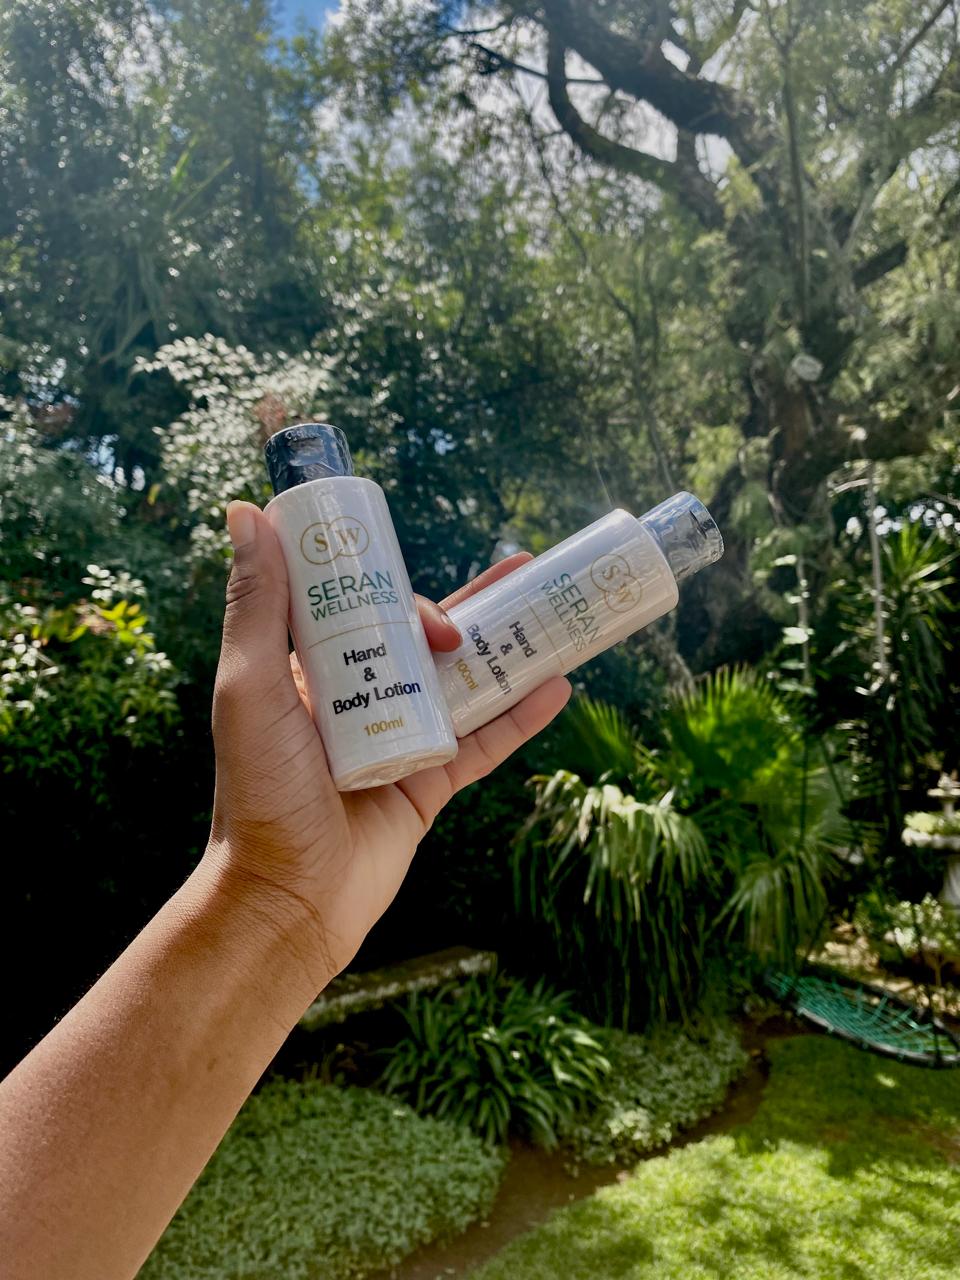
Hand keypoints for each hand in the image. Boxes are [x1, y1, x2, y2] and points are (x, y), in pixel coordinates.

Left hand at [203, 501, 570, 988]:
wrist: (289, 897)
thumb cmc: (259, 792)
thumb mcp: (250, 688)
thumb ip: (256, 606)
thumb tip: (246, 510)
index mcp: (313, 671)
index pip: (363, 603)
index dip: (396, 575)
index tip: (418, 558)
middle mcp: (359, 699)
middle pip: (426, 637)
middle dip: (474, 602)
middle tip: (523, 566)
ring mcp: (400, 739)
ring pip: (466, 682)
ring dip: (511, 648)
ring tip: (557, 613)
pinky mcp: (431, 784)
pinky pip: (484, 742)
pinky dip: (521, 715)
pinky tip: (557, 687)